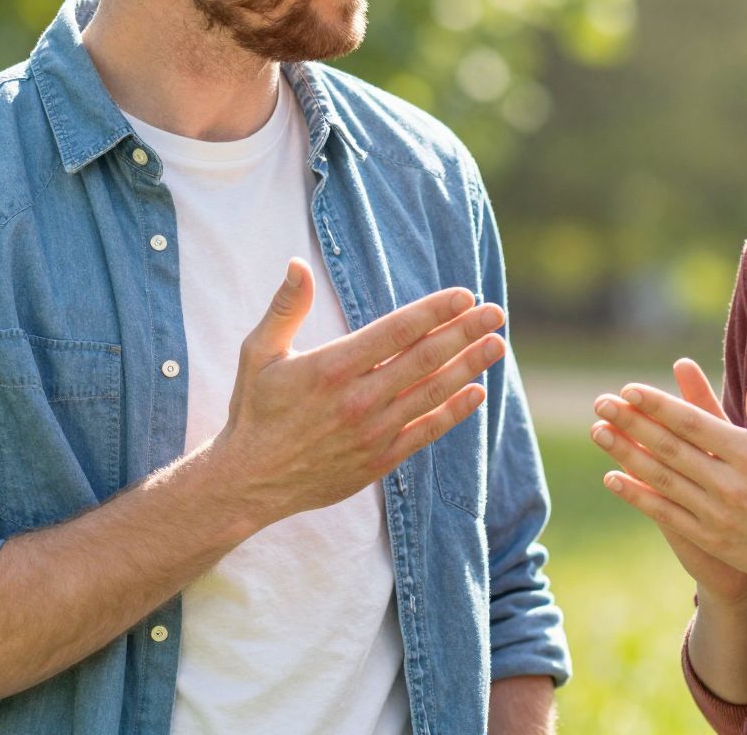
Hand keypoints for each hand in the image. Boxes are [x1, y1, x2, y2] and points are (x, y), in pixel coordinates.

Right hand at [212, 258, 506, 522]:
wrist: (250, 481)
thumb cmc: (254, 411)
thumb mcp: (258, 353)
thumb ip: (285, 308)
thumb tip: (298, 264)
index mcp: (331, 367)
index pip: (397, 331)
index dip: (435, 311)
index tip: (465, 294)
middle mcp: (358, 399)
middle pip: (425, 359)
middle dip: (465, 332)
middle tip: (496, 312)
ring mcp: (372, 432)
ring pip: (432, 393)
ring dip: (469, 367)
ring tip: (497, 345)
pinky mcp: (378, 460)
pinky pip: (426, 431)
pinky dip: (454, 412)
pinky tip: (476, 392)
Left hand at [592, 352, 746, 599]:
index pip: (694, 423)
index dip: (659, 405)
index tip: (630, 388)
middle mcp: (730, 484)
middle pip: (669, 447)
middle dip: (631, 422)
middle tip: (600, 401)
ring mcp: (717, 514)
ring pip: (660, 478)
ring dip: (625, 453)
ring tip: (597, 431)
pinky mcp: (710, 538)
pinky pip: (665, 513)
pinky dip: (637, 496)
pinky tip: (612, 478)